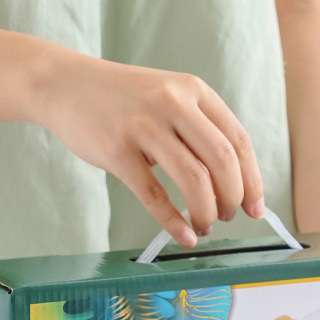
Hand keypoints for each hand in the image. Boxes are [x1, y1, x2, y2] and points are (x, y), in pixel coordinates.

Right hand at [34, 51, 264, 245]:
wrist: (63, 83)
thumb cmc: (125, 102)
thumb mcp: (170, 99)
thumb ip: (201, 132)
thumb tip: (236, 185)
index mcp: (195, 91)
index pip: (239, 142)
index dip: (253, 182)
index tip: (255, 209)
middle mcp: (173, 103)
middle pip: (223, 162)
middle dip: (232, 199)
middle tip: (227, 217)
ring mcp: (144, 125)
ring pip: (194, 180)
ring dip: (206, 212)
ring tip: (204, 225)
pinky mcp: (117, 150)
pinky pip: (155, 196)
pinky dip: (175, 222)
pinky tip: (184, 236)